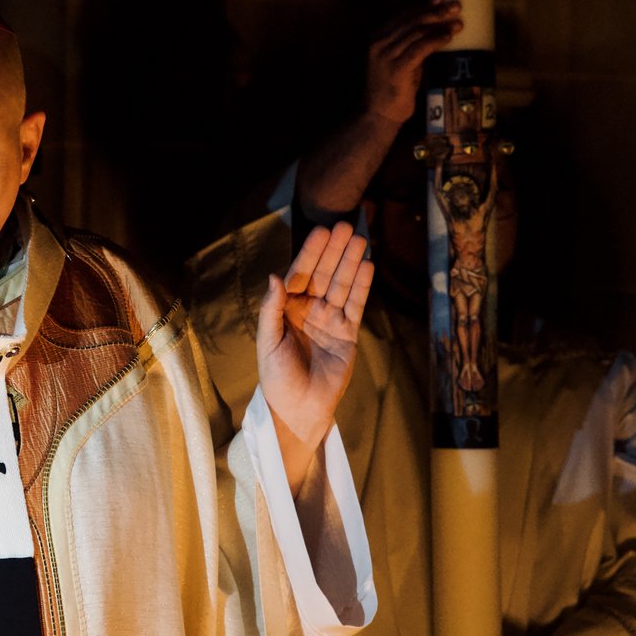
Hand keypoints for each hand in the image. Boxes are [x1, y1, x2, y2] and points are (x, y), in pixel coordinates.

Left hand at [257, 222, 373, 483]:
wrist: (298, 408)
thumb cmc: (276, 377)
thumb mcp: (268, 341)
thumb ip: (272, 309)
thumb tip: (275, 276)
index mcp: (286, 310)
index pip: (300, 275)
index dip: (310, 254)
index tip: (321, 231)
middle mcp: (308, 311)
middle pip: (324, 275)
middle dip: (334, 251)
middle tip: (346, 226)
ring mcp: (329, 321)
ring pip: (342, 286)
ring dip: (350, 263)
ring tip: (360, 240)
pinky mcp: (347, 334)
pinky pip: (356, 306)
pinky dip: (362, 287)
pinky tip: (367, 267)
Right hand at [366, 0, 462, 125]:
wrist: (379, 113)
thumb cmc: (393, 88)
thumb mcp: (400, 60)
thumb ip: (411, 45)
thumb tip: (437, 29)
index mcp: (377, 38)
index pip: (403, 15)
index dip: (423, 5)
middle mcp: (380, 44)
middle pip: (412, 20)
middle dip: (436, 12)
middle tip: (456, 6)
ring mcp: (387, 56)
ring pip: (418, 32)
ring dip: (441, 25)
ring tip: (458, 24)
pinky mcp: (397, 68)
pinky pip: (420, 48)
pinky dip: (436, 40)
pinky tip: (448, 37)